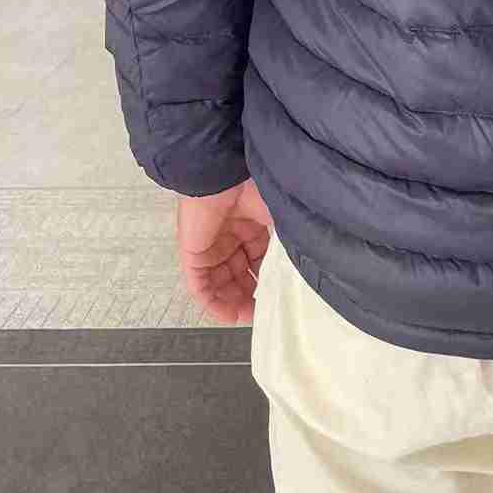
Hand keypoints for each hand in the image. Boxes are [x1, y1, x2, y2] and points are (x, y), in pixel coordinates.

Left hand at [175, 177, 273, 324]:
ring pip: (221, 286)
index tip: (278, 299)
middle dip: (251, 296)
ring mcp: (210, 249)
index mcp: (249, 229)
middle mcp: (229, 241)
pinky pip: (200, 287)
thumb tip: (300, 268)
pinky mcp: (193, 256)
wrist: (224, 175)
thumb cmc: (253, 190)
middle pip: (238, 277)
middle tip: (266, 312)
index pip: (257, 263)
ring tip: (251, 317)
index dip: (267, 282)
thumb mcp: (277, 218)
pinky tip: (230, 315)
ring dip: (235, 303)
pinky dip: (214, 304)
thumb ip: (283, 244)